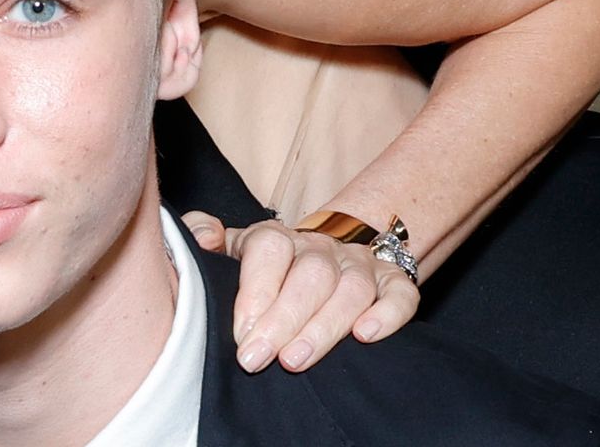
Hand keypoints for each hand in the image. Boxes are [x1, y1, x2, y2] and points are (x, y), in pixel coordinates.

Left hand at [184, 212, 419, 372]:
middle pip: (310, 275)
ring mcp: (360, 264)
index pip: (269, 250)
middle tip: (258, 360)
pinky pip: (401, 294)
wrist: (329, 253)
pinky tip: (366, 337)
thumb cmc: (269, 268)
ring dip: (325, 326)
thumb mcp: (234, 251)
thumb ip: (207, 237)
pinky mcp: (394, 282)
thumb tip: (198, 237)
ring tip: (296, 361)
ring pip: (351, 288)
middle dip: (283, 320)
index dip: (255, 291)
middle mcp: (321, 247)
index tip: (240, 334)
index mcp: (277, 237)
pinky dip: (387, 314)